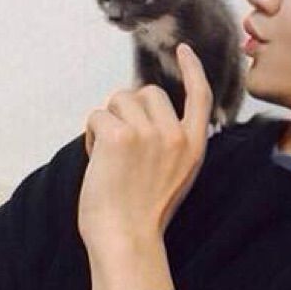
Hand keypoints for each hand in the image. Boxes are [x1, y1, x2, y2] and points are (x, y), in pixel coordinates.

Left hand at [78, 42, 212, 262]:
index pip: (200, 96)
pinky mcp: (120, 136)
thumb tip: (141, 111)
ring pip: (119, 98)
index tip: (184, 49)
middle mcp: (176, 135)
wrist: (128, 240)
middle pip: (147, 92)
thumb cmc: (144, 214)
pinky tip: (96, 159)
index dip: (192, 69)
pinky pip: (97, 115)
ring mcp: (150, 134)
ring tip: (108, 154)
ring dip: (108, 120)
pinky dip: (90, 134)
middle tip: (120, 141)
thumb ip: (170, 142)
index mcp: (194, 145)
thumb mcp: (176, 175)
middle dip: (128, 108)